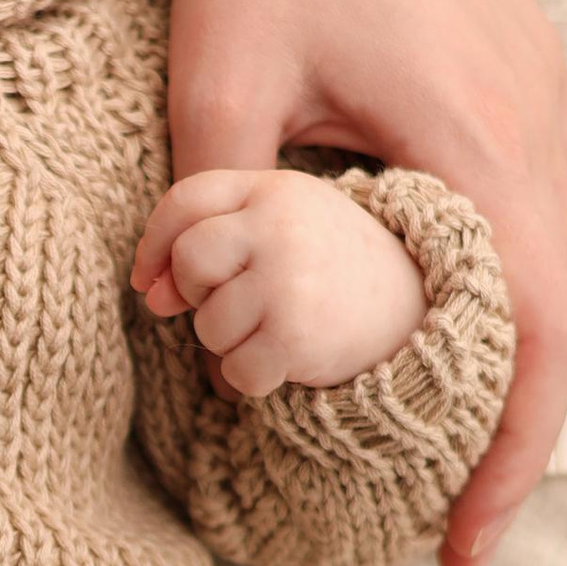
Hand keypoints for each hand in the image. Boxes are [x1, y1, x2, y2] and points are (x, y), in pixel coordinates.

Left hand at [135, 166, 424, 394]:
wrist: (415, 309)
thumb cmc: (329, 265)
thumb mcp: (278, 229)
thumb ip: (210, 244)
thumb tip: (151, 295)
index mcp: (274, 188)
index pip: (185, 200)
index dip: (155, 243)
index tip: (151, 280)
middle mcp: (281, 226)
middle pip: (190, 262)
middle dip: (198, 294)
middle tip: (239, 302)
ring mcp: (288, 281)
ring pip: (208, 324)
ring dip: (229, 341)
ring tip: (276, 327)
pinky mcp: (296, 336)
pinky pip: (234, 370)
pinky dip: (252, 377)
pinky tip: (285, 359)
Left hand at [169, 0, 566, 565]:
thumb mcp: (215, 83)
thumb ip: (201, 210)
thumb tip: (167, 315)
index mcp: (478, 143)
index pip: (531, 342)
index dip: (506, 464)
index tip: (459, 550)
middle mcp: (541, 128)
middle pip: (558, 321)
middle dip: (506, 434)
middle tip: (436, 522)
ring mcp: (551, 96)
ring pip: (563, 264)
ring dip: (513, 355)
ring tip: (440, 432)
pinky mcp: (533, 74)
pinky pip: (551, 204)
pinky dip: (516, 279)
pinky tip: (446, 310)